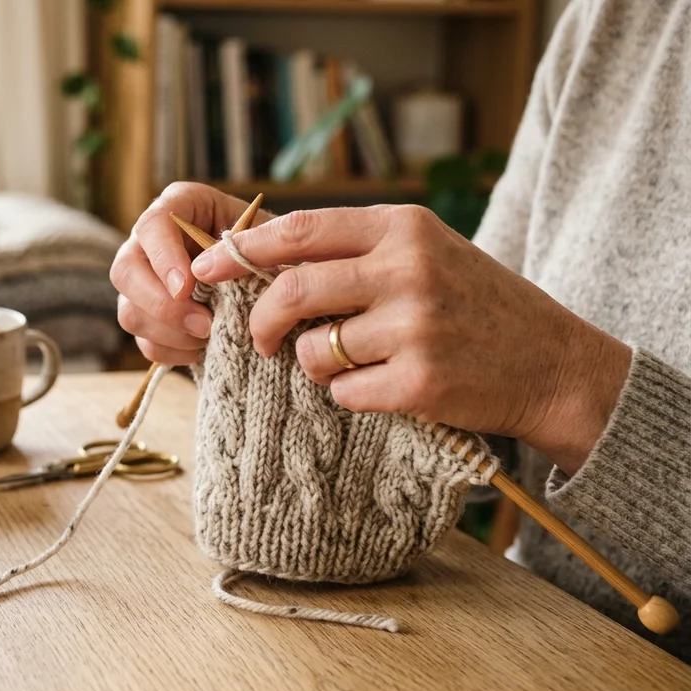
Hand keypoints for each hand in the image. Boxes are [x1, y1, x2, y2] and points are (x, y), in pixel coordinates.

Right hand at [111, 183, 270, 364]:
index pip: (153, 225)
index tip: (187, 287)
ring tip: (210, 336)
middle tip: (204, 324)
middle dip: (163, 305)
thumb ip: (250, 249)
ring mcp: (143, 282)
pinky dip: (175, 352)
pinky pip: (145, 342)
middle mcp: (150, 242)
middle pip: (125, 271)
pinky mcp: (149, 317)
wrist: (276, 274)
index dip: (164, 258)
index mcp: (179, 206)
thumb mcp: (270, 237)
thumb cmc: (274, 248)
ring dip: (171, 333)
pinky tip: (204, 347)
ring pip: (130, 312)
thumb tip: (226, 275)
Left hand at [190, 204, 630, 472]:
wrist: (554, 365)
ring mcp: (414, 326)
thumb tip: (259, 258)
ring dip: (316, 365)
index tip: (202, 268)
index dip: (240, 251)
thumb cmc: (475, 306)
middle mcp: (407, 269)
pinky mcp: (420, 382)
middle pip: (291, 292)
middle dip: (259, 322)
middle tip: (258, 341)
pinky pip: (343, 394)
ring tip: (355, 362)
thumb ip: (355, 250)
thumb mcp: (425, 253)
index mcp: (403, 228)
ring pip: (312, 351)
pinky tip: (389, 387)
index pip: (297, 232)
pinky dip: (352, 397)